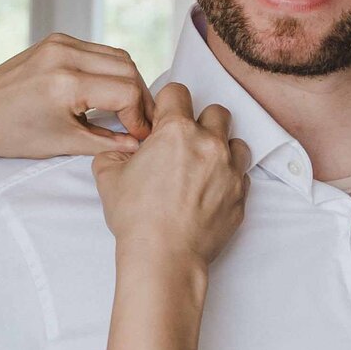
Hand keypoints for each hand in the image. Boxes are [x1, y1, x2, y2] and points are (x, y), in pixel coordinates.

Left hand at [0, 33, 155, 161]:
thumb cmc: (11, 132)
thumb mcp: (63, 142)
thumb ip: (106, 142)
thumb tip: (138, 143)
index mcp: (66, 82)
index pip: (127, 91)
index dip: (140, 116)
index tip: (140, 134)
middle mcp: (65, 55)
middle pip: (128, 68)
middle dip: (140, 97)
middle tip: (142, 122)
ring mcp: (60, 43)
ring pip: (116, 56)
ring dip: (129, 81)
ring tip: (129, 109)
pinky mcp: (56, 40)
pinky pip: (97, 51)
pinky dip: (109, 70)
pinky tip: (109, 92)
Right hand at [91, 82, 250, 268]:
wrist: (164, 257)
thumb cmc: (137, 218)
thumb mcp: (108, 177)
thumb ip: (114, 153)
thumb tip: (122, 151)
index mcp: (176, 131)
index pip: (178, 92)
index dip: (167, 104)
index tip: (164, 120)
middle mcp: (209, 144)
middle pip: (216, 111)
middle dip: (201, 122)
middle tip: (186, 143)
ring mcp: (230, 169)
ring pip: (236, 142)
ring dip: (222, 148)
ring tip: (203, 167)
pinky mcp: (241, 195)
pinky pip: (242, 175)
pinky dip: (229, 178)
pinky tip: (210, 192)